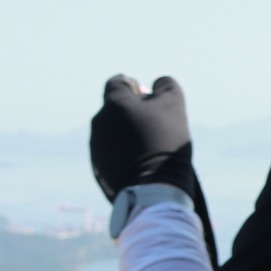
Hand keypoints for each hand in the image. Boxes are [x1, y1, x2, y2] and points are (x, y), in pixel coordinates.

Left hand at [90, 74, 201, 201]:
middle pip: (116, 109)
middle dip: (133, 114)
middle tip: (156, 128)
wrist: (153, 188)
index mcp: (114, 102)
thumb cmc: (165, 142)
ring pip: (112, 133)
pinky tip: (142, 166)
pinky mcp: (98, 168)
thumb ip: (167, 87)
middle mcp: (99, 121)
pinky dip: (123, 156)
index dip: (135, 87)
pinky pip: (111, 155)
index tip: (149, 99)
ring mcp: (96, 146)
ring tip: (150, 150)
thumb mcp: (174, 107)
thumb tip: (159, 82)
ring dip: (127, 135)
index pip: (118, 82)